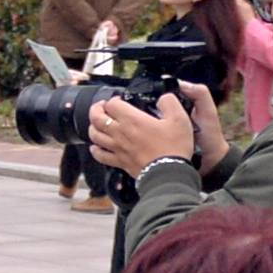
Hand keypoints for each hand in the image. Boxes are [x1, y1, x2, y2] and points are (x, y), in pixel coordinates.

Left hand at [84, 83, 220, 175]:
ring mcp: (117, 148)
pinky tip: (97, 147)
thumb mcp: (179, 118)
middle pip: (96, 117)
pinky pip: (100, 155)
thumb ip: (169, 102)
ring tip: (98, 124)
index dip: (114, 99)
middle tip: (102, 107)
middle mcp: (120, 133)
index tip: (120, 100)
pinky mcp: (119, 162)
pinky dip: (95, 150)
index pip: (111, 104)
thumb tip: (163, 98)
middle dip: (96, 109)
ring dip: (93, 127)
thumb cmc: (173, 148)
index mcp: (132, 120)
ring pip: (94, 135)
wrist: (169, 173)